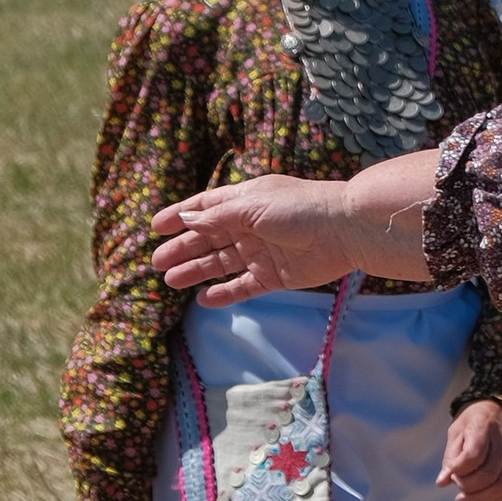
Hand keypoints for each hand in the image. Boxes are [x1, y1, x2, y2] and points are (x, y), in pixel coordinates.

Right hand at [153, 176, 354, 298]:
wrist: (346, 231)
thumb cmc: (300, 209)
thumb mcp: (252, 207)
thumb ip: (218, 217)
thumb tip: (186, 219)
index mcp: (245, 201)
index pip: (205, 207)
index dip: (180, 216)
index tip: (156, 227)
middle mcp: (251, 226)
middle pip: (209, 238)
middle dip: (183, 249)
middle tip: (157, 262)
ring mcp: (262, 252)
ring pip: (222, 263)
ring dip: (197, 271)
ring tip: (171, 280)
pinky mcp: (275, 276)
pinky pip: (244, 286)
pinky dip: (224, 293)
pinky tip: (204, 299)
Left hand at [438, 401, 501, 500]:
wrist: (501, 408)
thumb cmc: (473, 420)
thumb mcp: (456, 431)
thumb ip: (451, 457)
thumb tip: (442, 483)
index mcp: (484, 428)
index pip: (475, 455)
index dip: (460, 469)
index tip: (451, 472)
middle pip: (489, 474)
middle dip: (468, 487)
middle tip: (456, 486)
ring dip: (481, 498)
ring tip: (463, 500)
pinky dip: (493, 500)